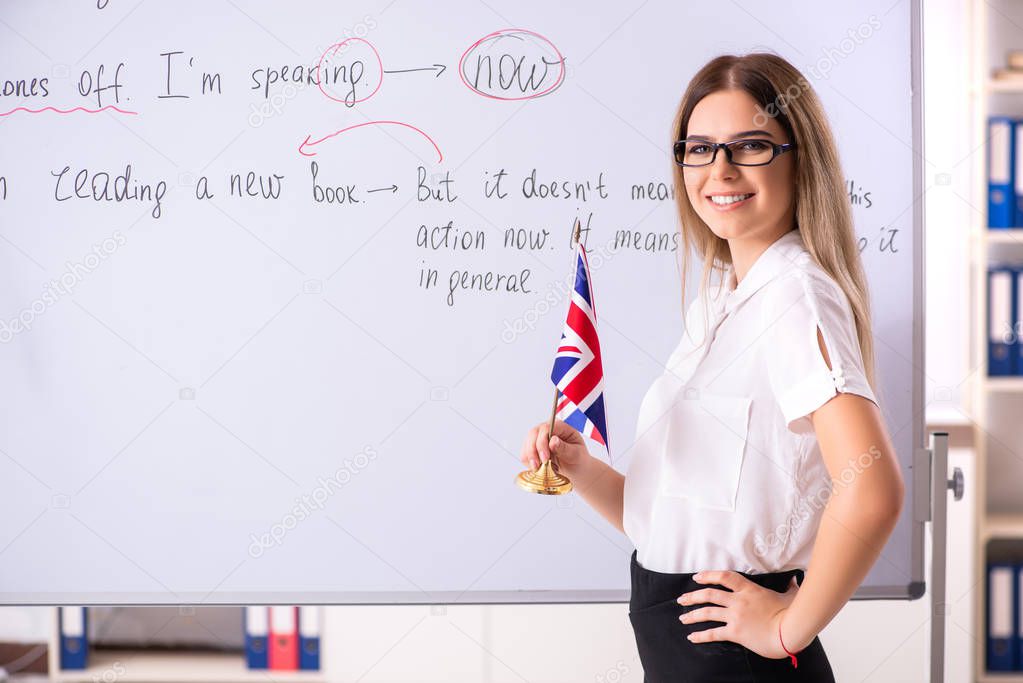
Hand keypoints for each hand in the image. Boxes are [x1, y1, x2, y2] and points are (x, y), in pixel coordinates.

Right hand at [519, 419, 590, 477]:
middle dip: (533, 451)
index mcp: (561, 426)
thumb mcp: (576, 454)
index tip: (545, 458)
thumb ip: (565, 448)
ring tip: (540, 469)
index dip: (542, 442)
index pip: (546, 428)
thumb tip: (552, 441)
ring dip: (531, 459)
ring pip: (527, 445)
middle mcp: (547, 430)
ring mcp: (538, 438)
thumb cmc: (578, 459)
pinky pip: (525, 455)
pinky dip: (529, 463)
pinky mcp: (532, 449)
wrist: (576, 469)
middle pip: (533, 434)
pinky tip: (539, 468)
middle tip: (538, 466)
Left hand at [677, 570, 802, 659]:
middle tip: (681, 599)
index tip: (697, 577)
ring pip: (707, 612)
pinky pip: (714, 633)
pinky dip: (701, 635)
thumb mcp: (789, 595)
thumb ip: (789, 587)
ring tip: (682, 618)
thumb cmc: (793, 613)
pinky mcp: (735, 632)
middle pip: (709, 594)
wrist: (791, 632)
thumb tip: (795, 580)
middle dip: (692, 596)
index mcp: (749, 589)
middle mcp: (738, 601)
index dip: (708, 575)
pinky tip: (692, 637)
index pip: (724, 577)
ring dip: (692, 615)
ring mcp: (735, 616)